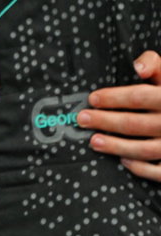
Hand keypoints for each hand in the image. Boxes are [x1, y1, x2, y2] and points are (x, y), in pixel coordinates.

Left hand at [82, 51, 160, 180]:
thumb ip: (154, 64)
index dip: (114, 98)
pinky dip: (141, 168)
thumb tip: (138, 67)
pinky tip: (123, 161)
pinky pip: (159, 171)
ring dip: (116, 146)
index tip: (92, 99)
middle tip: (82, 119)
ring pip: (145, 149)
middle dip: (106, 122)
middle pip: (135, 124)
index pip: (139, 97)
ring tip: (93, 141)